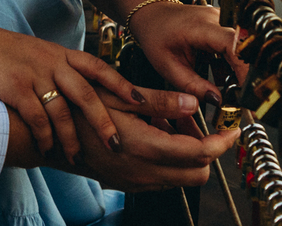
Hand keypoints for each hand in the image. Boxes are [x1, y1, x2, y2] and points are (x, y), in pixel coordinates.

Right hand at [0, 23, 151, 163]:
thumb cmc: (7, 52)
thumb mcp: (41, 53)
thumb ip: (63, 68)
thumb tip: (87, 90)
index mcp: (62, 54)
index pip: (99, 68)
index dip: (121, 84)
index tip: (143, 101)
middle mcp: (52, 62)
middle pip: (86, 93)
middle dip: (103, 121)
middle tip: (116, 143)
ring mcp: (34, 74)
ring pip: (62, 111)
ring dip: (70, 138)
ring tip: (76, 156)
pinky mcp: (15, 87)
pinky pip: (37, 117)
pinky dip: (45, 136)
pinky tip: (48, 149)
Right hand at [71, 89, 239, 191]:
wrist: (50, 138)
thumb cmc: (79, 112)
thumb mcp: (119, 97)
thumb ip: (160, 101)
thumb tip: (194, 102)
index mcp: (145, 148)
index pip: (200, 154)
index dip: (221, 141)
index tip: (231, 129)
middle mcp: (144, 172)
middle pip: (197, 173)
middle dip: (204, 148)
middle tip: (190, 122)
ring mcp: (137, 182)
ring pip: (181, 176)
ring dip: (184, 152)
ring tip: (165, 122)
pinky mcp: (130, 184)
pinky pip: (162, 176)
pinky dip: (168, 157)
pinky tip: (151, 133)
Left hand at [129, 2, 245, 105]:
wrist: (152, 15)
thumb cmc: (156, 35)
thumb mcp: (168, 67)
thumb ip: (193, 85)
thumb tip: (218, 100)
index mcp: (200, 27)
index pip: (233, 45)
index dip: (245, 68)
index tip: (248, 91)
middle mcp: (216, 19)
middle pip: (243, 48)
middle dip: (244, 75)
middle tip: (240, 98)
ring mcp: (222, 20)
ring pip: (241, 50)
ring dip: (237, 71)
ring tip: (226, 87)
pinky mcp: (223, 26)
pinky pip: (235, 48)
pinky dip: (231, 65)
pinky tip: (220, 74)